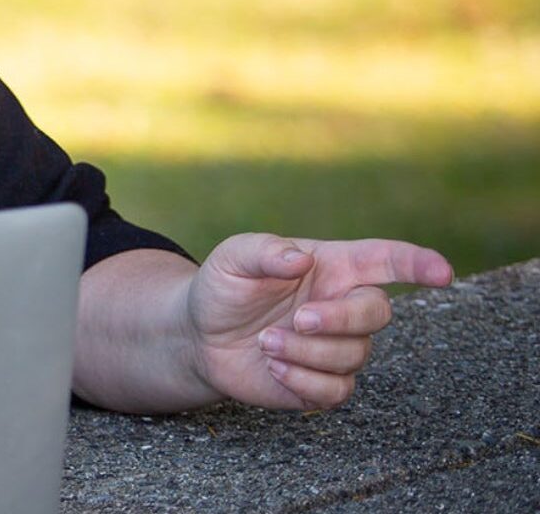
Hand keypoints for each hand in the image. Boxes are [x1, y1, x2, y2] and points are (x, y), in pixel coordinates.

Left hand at [186, 234, 451, 409]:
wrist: (199, 336)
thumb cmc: (223, 288)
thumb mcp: (233, 259)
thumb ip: (264, 252)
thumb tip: (300, 259)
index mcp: (332, 267)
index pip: (387, 260)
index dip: (418, 264)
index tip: (443, 272)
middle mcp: (343, 305)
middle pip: (377, 312)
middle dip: (341, 319)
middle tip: (298, 320)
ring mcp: (337, 346)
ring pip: (354, 354)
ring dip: (306, 351)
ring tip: (265, 341)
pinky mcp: (324, 383)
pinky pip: (337, 390)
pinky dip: (303, 380)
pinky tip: (274, 367)